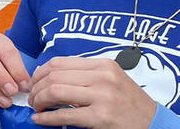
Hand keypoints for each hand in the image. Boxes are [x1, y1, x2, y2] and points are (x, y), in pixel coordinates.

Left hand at [27, 56, 154, 127]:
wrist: (153, 124)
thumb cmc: (129, 103)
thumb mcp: (111, 79)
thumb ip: (85, 74)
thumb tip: (50, 75)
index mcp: (102, 65)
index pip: (59, 62)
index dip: (39, 73)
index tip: (34, 82)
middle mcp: (102, 77)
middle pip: (53, 76)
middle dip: (36, 88)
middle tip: (32, 98)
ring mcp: (102, 96)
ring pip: (55, 91)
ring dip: (39, 100)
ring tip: (36, 107)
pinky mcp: (101, 117)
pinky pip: (64, 115)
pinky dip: (47, 118)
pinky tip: (40, 119)